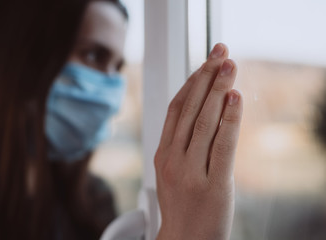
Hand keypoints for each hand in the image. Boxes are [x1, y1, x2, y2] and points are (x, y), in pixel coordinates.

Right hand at [155, 43, 242, 239]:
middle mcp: (173, 158)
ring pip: (204, 122)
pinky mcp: (212, 185)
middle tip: (219, 52)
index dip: (190, 82)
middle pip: (189, 109)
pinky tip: (234, 97)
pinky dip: (228, 119)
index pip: (176, 108)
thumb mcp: (172, 171)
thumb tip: (198, 113)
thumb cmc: (182, 206)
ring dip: (217, 90)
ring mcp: (190, 171)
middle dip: (205, 77)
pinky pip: (221, 146)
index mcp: (163, 153)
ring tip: (229, 65)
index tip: (204, 62)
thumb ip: (181, 143)